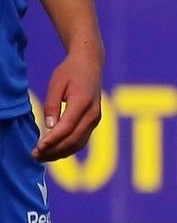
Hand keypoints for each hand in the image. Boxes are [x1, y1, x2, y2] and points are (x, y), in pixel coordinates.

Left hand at [35, 46, 102, 161]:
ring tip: (42, 157)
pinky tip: (54, 151)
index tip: (38, 147)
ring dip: (61, 153)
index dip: (52, 140)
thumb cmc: (70, 72)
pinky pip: (81, 140)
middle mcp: (93, 113)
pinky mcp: (94, 122)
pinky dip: (68, 148)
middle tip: (35, 156)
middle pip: (74, 139)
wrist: (90, 65)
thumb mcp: (56, 84)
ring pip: (79, 143)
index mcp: (83, 102)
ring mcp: (95, 119)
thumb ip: (52, 105)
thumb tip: (49, 127)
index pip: (67, 127)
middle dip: (54, 150)